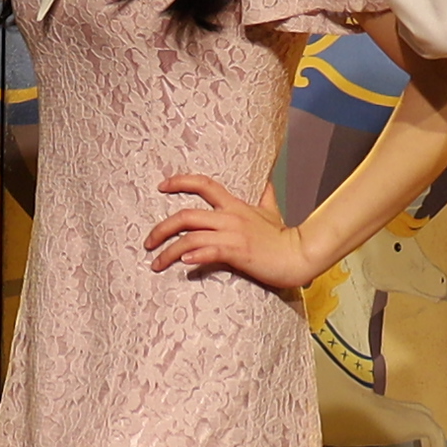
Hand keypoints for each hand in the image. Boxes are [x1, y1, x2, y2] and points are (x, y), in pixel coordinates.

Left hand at [145, 173, 318, 293]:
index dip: (180, 181)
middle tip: (148, 242)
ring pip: (191, 238)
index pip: (204, 184)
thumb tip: (267, 183)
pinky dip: (193, 257)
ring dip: (169, 251)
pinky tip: (183, 264)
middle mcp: (229, 217)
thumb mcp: (272, 212)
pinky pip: (209, 252)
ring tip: (156, 264)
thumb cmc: (283, 237)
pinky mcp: (237, 252)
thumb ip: (266, 197)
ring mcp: (232, 235)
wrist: (298, 255)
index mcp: (234, 206)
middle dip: (161, 228)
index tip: (161, 186)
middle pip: (185, 216)